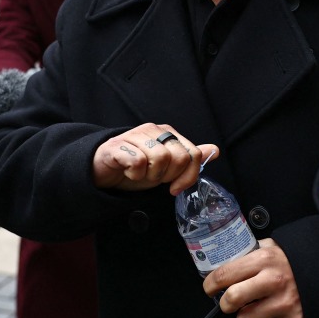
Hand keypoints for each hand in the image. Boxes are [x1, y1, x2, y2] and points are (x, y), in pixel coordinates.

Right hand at [92, 123, 215, 193]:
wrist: (103, 171)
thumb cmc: (136, 167)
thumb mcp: (167, 167)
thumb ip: (189, 159)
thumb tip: (214, 150)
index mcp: (167, 132)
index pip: (192, 154)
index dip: (188, 176)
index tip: (175, 187)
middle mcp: (152, 130)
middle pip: (178, 157)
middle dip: (167, 176)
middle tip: (153, 177)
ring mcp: (134, 135)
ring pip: (159, 158)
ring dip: (150, 176)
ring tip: (140, 174)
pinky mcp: (117, 145)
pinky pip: (137, 162)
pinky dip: (134, 174)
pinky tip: (128, 172)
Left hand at [205, 238, 302, 317]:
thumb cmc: (291, 260)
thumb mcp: (271, 246)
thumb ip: (250, 252)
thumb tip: (223, 260)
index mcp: (264, 259)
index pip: (224, 274)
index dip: (210, 284)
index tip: (209, 288)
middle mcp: (274, 281)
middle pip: (232, 299)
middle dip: (225, 304)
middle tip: (229, 302)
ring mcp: (285, 303)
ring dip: (245, 317)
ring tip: (253, 308)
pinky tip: (271, 315)